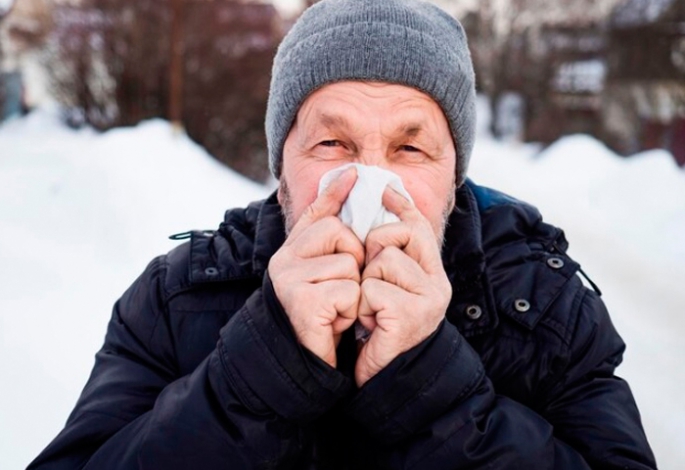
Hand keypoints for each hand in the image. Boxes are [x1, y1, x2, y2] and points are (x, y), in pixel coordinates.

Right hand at [268, 168, 364, 367]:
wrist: (301, 363)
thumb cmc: (319, 317)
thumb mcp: (325, 275)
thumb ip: (330, 237)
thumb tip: (347, 178)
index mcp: (290, 252)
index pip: (315, 213)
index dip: (335, 193)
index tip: (354, 174)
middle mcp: (283, 261)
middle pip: (339, 233)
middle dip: (353, 261)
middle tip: (341, 289)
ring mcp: (289, 280)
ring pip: (348, 264)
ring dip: (353, 292)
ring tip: (336, 310)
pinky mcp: (301, 302)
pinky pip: (347, 291)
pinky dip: (350, 311)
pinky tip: (335, 323)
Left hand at [356, 187, 451, 386]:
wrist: (386, 379)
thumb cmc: (381, 331)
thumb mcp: (386, 287)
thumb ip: (388, 255)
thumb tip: (382, 206)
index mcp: (432, 274)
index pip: (418, 227)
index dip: (401, 205)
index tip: (385, 188)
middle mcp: (437, 284)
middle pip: (395, 236)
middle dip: (372, 252)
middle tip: (371, 282)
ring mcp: (428, 300)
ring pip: (381, 261)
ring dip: (366, 286)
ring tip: (372, 311)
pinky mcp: (411, 316)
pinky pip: (372, 289)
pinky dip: (364, 307)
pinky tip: (372, 325)